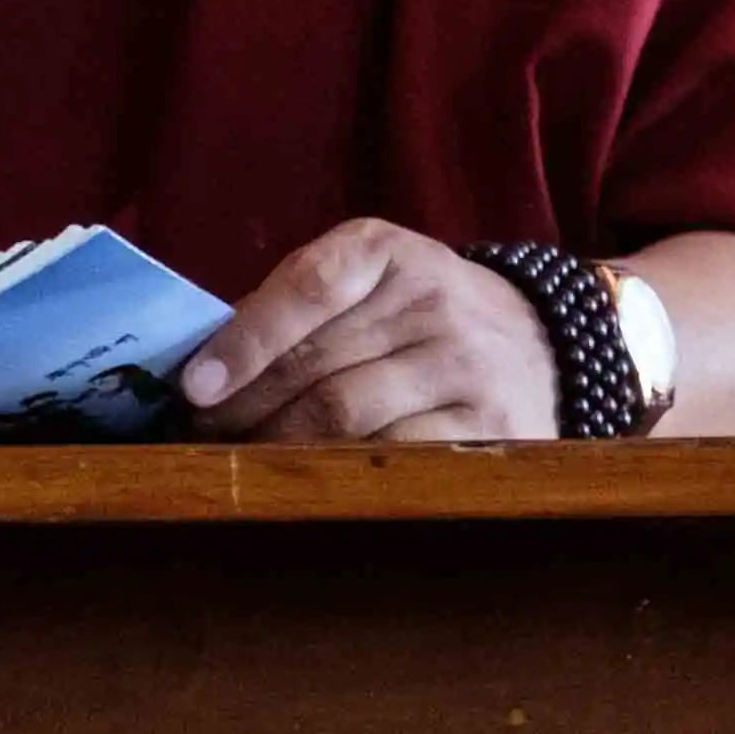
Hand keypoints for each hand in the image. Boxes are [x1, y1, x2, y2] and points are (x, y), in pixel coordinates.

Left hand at [178, 220, 560, 443]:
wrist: (539, 345)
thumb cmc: (418, 319)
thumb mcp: (368, 286)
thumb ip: (292, 310)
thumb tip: (201, 364)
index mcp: (389, 254)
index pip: (310, 285)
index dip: (245, 338)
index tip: (195, 385)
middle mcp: (433, 300)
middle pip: (314, 365)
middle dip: (244, 408)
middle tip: (204, 434)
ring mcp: (463, 365)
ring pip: (344, 418)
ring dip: (278, 446)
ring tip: (244, 458)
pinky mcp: (486, 426)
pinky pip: (388, 458)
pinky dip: (335, 473)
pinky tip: (308, 479)